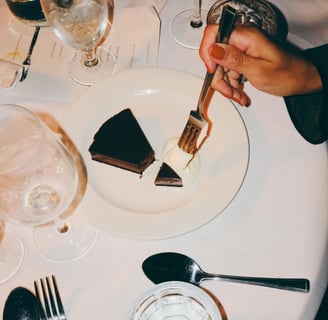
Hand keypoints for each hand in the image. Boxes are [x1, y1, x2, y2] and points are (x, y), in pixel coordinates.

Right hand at [199, 24, 321, 105]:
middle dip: (219, 78)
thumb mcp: (259, 71)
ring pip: (220, 67)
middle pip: (215, 56)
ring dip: (226, 85)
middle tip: (230, 92)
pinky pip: (228, 71)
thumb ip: (234, 60)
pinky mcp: (243, 58)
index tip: (212, 70)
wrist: (300, 79)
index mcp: (246, 37)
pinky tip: (240, 93)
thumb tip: (213, 50)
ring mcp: (242, 49)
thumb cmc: (287, 74)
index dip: (207, 52)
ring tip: (239, 96)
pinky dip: (232, 85)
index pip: (214, 33)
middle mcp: (242, 40)